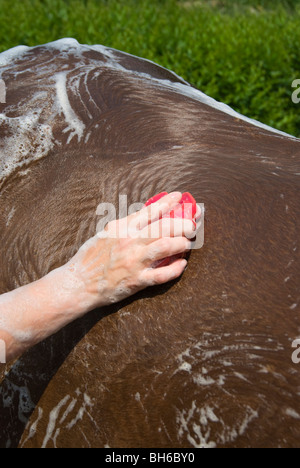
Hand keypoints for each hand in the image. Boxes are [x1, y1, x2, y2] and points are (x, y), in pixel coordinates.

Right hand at [65, 192, 195, 308]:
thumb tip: (145, 216)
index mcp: (122, 228)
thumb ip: (126, 225)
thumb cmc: (91, 257)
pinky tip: (182, 264)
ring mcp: (134, 261)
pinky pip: (162, 274)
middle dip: (183, 223)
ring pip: (166, 246)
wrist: (78, 283)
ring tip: (188, 243)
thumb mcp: (106, 234)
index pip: (150, 211)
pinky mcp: (136, 280)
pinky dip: (176, 269)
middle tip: (193, 224)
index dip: (168, 203)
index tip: (179, 197)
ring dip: (182, 243)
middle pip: (164, 227)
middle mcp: (129, 241)